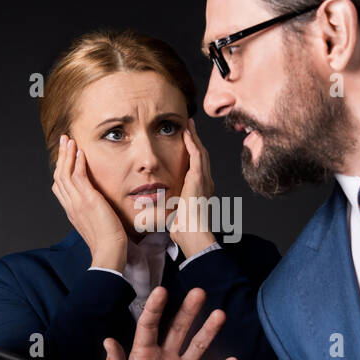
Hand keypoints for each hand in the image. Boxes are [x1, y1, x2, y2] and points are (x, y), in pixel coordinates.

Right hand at [52, 134, 127, 270]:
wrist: (108, 251)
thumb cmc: (107, 241)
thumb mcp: (95, 223)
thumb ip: (92, 212)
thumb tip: (97, 205)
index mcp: (71, 210)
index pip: (59, 187)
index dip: (60, 169)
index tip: (65, 157)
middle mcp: (70, 205)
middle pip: (59, 176)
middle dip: (60, 157)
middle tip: (63, 141)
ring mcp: (77, 202)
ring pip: (65, 173)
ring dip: (67, 154)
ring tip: (69, 140)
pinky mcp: (87, 200)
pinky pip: (78, 176)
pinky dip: (77, 162)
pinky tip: (80, 151)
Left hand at [102, 286, 237, 359]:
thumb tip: (108, 341)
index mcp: (144, 355)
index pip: (149, 326)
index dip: (154, 309)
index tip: (161, 291)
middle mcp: (166, 358)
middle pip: (178, 329)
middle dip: (188, 311)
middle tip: (199, 293)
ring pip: (198, 346)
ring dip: (209, 331)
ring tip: (219, 315)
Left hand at [169, 118, 216, 257]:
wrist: (192, 234)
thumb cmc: (182, 230)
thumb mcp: (173, 214)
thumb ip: (167, 208)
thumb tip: (154, 210)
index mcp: (200, 190)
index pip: (196, 166)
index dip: (192, 152)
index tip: (185, 142)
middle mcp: (205, 183)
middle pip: (201, 156)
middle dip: (195, 140)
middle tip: (189, 126)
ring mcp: (204, 180)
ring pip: (201, 152)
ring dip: (194, 137)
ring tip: (188, 125)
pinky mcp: (200, 179)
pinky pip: (197, 156)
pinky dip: (192, 143)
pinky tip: (187, 133)